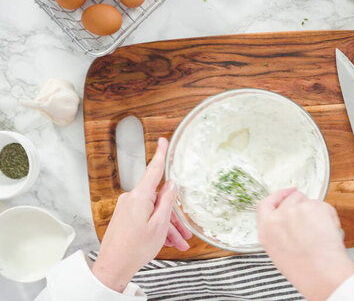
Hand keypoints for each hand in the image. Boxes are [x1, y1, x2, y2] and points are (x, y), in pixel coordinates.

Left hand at [92, 137, 192, 291]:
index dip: (160, 154)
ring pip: (154, 211)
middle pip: (159, 199)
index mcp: (139, 197)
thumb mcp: (159, 225)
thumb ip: (167, 201)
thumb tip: (171, 184)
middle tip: (185, 233)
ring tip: (179, 243)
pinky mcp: (125, 217)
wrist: (113, 266)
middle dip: (173, 216)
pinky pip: (146, 217)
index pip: (153, 170)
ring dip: (167, 226)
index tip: (163, 141)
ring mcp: (127, 208)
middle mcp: (131, 199)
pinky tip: (167, 242)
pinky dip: (157, 228)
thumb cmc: (135, 248)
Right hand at [257, 188, 353, 300]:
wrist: (321, 274)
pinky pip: (324, 205)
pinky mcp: (312, 206)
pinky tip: (328, 232)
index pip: (265, 204)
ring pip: (309, 200)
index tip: (287, 193)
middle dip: (303, 204)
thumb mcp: (280, 253)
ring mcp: (294, 210)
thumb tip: (292, 221)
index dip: (278, 196)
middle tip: (313, 220)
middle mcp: (277, 218)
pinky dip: (329, 216)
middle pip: (291, 198)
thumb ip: (280, 232)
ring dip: (316, 211)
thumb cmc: (305, 271)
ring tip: (320, 233)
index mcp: (266, 231)